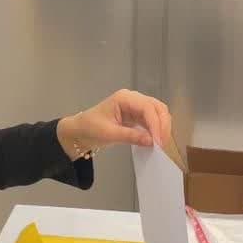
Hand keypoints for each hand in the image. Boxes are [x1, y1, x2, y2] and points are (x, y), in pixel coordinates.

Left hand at [57, 89, 171, 159]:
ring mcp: (136, 107)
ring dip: (161, 128)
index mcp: (125, 98)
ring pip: (158, 114)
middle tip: (162, 144)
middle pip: (157, 108)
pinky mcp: (136, 116)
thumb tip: (151, 141)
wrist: (79, 132)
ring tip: (160, 145)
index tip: (157, 142)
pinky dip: (156, 130)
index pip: (147, 108)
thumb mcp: (109, 134)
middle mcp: (133, 99)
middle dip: (162, 125)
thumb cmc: (90, 129)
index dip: (156, 124)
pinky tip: (155, 141)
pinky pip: (152, 121)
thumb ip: (131, 136)